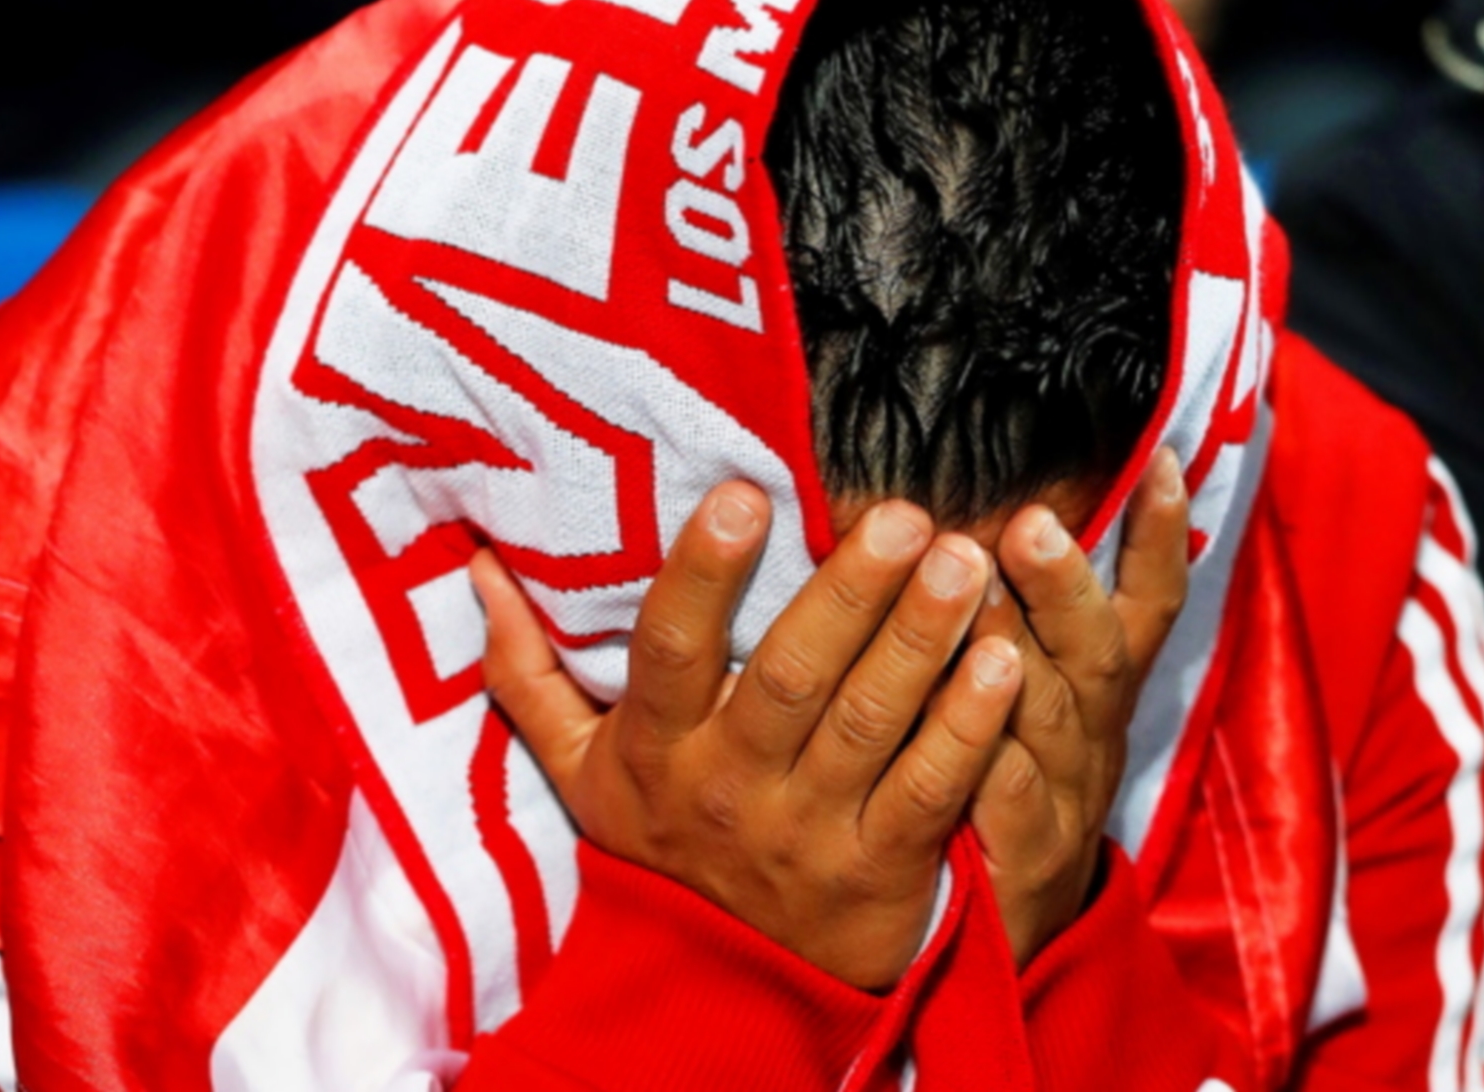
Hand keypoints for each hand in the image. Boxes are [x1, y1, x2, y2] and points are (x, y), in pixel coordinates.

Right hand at [469, 484, 1021, 989]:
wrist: (716, 990)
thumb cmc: (658, 844)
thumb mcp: (579, 770)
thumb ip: (528, 673)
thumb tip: (478, 569)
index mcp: (657, 746)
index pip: (670, 650)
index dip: (704, 572)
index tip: (745, 494)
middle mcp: (729, 785)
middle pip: (791, 677)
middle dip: (850, 591)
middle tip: (902, 516)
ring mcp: (808, 830)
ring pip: (870, 723)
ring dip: (921, 640)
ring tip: (964, 564)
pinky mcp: (881, 869)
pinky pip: (931, 790)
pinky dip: (970, 726)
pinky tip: (1005, 661)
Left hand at [967, 447, 1188, 966]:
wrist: (1018, 925)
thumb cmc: (1015, 776)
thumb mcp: (1041, 688)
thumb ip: (1027, 607)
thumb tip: (1005, 499)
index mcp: (1101, 685)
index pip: (1148, 602)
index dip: (1158, 537)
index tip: (1157, 461)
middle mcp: (1093, 731)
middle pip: (1096, 649)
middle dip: (1064, 583)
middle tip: (1027, 523)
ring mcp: (1064, 795)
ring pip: (1045, 715)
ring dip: (1010, 650)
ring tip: (973, 594)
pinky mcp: (1025, 858)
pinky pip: (1004, 800)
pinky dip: (983, 757)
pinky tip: (948, 720)